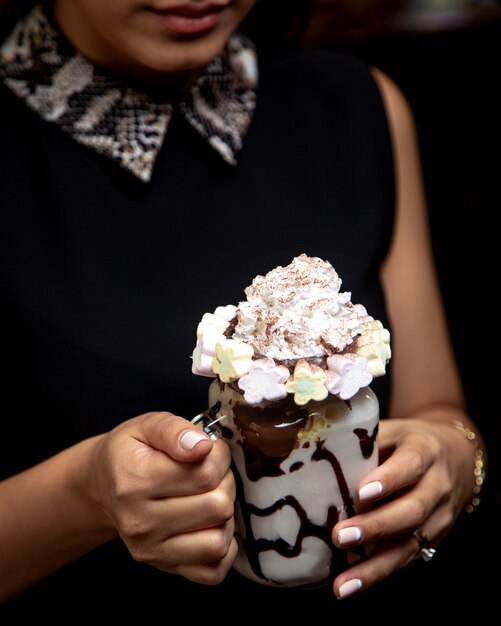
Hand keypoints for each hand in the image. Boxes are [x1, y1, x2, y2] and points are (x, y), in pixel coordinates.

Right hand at [89, 411, 236, 584]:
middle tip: (211, 472)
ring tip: (211, 496)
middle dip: (225, 482)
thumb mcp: (148, 426)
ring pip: (218, 541)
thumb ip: (175, 430)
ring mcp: (150, 550)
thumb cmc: (131, 452)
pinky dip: (223, 549)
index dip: (219, 457)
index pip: (205, 473)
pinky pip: (212, 571)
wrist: (104, 484)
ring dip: (225, 516)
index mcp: (135, 481)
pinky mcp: (163, 567)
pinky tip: (211, 524)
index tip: (210, 450)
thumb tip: (202, 447)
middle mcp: (139, 522)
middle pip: (217, 507)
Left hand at [331, 417, 474, 597]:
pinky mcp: (431, 541)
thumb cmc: (408, 442)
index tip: (362, 492)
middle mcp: (437, 487)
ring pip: (409, 545)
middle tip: (340, 536)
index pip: (411, 464)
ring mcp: (438, 518)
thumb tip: (311, 447)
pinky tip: (350, 585)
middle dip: (376, 527)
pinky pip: (404, 560)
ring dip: (374, 567)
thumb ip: (362, 439)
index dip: (389, 479)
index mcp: (425, 451)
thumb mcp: (392, 430)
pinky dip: (376, 574)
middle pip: (412, 510)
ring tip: (342, 583)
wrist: (457, 459)